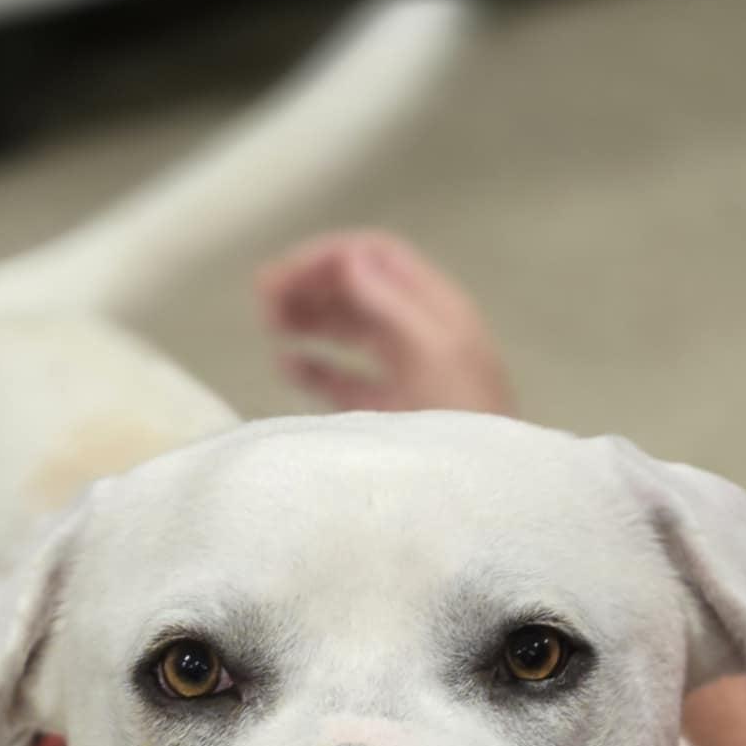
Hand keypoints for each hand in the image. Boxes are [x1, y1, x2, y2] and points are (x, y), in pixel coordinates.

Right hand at [256, 230, 515, 414]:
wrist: (483, 489)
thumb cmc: (466, 416)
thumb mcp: (434, 352)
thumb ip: (392, 304)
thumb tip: (348, 258)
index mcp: (435, 309)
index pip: (377, 257)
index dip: (329, 257)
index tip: (285, 274)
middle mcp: (418, 334)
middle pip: (357, 290)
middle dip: (310, 284)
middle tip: (261, 296)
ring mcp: (402, 374)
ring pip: (346, 330)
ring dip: (306, 318)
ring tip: (268, 323)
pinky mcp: (387, 413)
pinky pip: (343, 380)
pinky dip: (312, 367)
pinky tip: (285, 364)